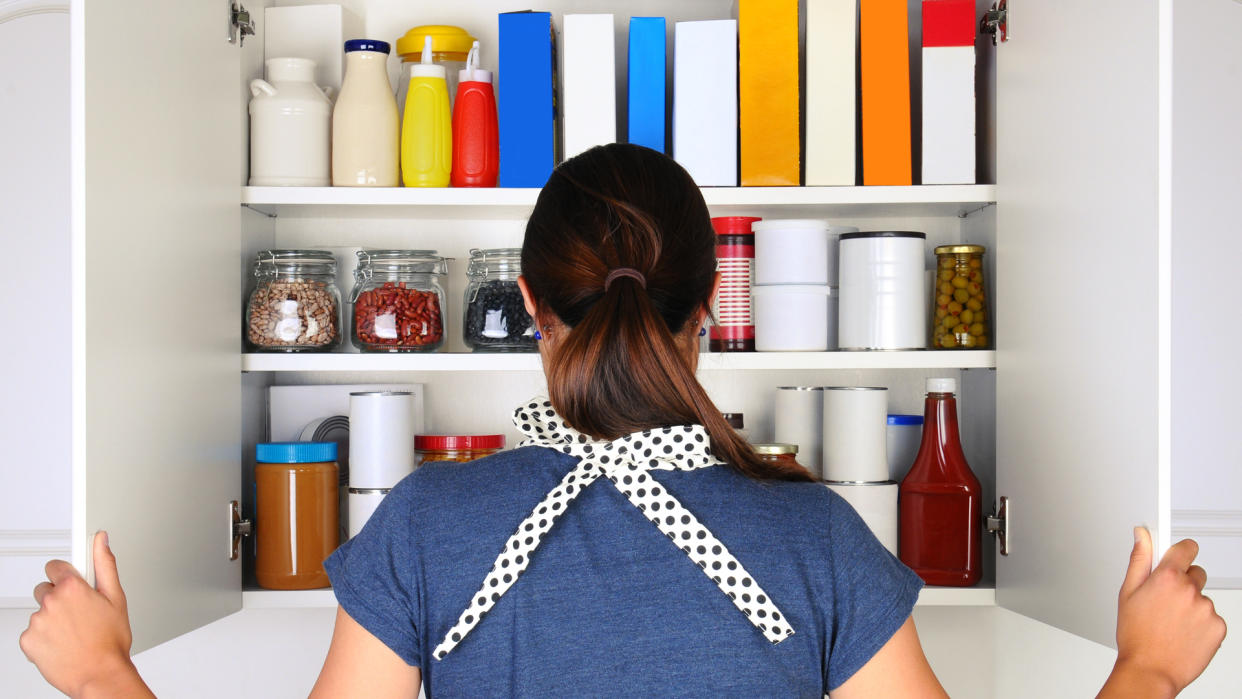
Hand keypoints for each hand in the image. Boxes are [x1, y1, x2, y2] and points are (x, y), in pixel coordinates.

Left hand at [19, 531, 151, 697]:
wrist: (99, 674)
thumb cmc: (110, 640)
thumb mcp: (116, 598)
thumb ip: (105, 564)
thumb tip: (100, 539)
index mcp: (71, 587)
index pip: (56, 566)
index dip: (67, 575)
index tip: (74, 583)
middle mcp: (51, 601)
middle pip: (46, 589)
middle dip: (59, 598)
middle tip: (79, 614)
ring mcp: (37, 621)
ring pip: (40, 612)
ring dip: (52, 619)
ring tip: (74, 633)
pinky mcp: (28, 640)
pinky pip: (32, 633)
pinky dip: (44, 638)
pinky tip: (62, 644)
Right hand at [1101, 527, 1226, 697]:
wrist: (1150, 670)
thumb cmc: (1136, 635)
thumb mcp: (1127, 593)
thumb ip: (1139, 559)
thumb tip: (1142, 535)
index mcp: (1166, 577)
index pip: (1186, 548)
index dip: (1181, 551)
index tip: (1178, 554)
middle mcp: (1190, 590)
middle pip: (1195, 573)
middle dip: (1183, 582)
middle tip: (1165, 601)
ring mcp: (1206, 609)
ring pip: (1202, 598)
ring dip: (1191, 605)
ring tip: (1171, 623)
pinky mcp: (1218, 627)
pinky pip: (1212, 617)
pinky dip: (1201, 624)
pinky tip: (1183, 633)